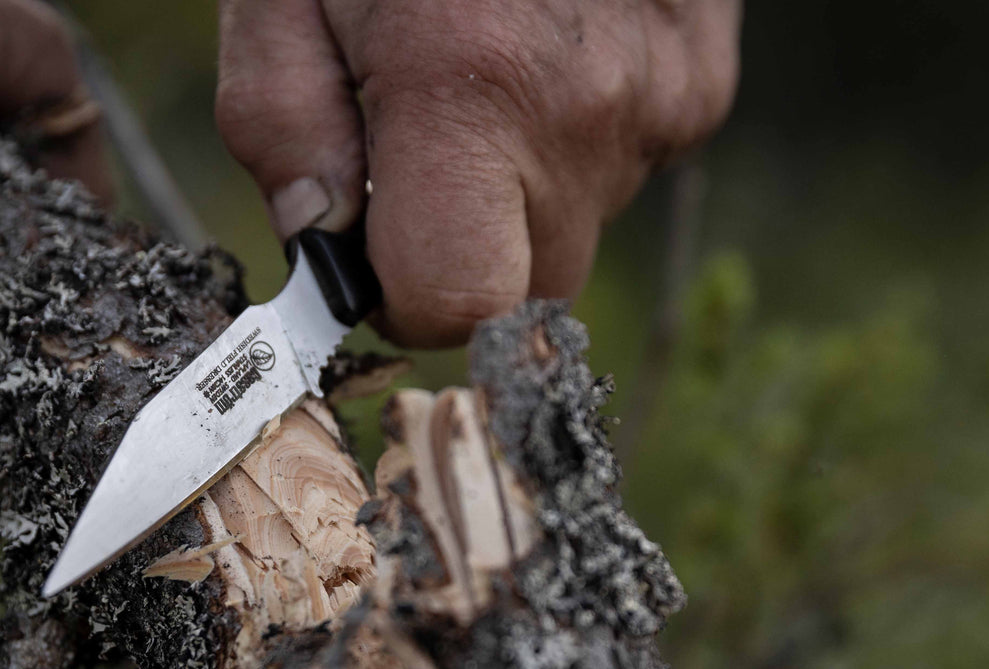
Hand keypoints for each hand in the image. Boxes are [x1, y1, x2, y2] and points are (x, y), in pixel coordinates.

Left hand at [216, 0, 739, 346]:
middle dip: (462, 250)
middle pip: (524, 289)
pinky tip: (547, 42)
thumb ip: (281, 123)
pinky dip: (576, 134)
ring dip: (519, 184)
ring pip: (575, 225)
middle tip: (421, 147)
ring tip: (488, 61)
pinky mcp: (707, 76)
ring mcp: (668, 96)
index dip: (404, 301)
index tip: (371, 256)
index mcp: (470, 88)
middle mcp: (589, 110)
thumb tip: (321, 242)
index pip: (458, 307)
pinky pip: (627, 163)